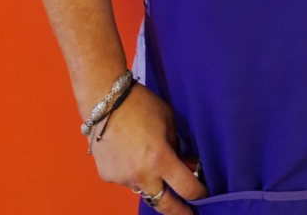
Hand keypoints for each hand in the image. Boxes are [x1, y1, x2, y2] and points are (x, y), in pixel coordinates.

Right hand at [89, 82, 207, 211]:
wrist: (103, 102)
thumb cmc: (140, 104)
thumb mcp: (168, 119)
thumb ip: (175, 144)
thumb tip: (180, 161)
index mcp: (160, 159)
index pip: (186, 187)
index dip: (198, 193)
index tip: (203, 194)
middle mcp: (141, 175)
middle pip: (164, 205)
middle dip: (178, 212)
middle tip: (187, 214)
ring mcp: (122, 179)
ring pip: (143, 190)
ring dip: (151, 184)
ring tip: (149, 164)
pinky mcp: (108, 177)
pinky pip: (126, 180)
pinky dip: (131, 173)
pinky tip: (129, 155)